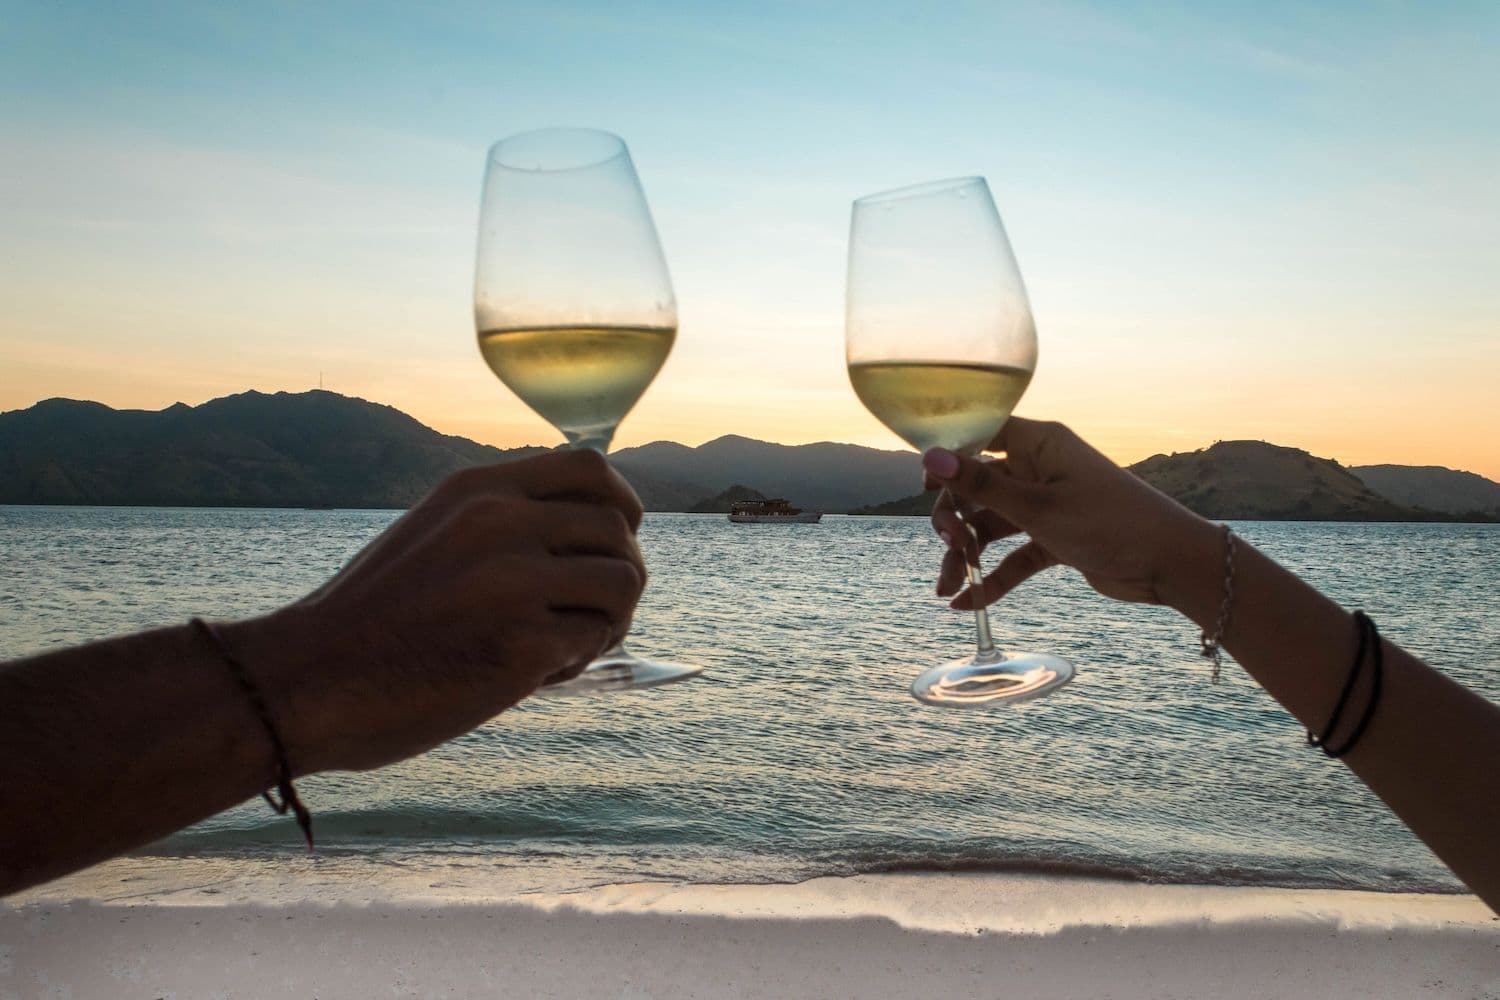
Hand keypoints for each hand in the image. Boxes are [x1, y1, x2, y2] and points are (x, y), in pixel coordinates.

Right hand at [224, 449, 645, 773]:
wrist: (304, 680)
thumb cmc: (369, 619)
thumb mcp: (432, 534)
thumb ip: (498, 520)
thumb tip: (587, 527)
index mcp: (477, 490)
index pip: (590, 468)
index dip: (621, 505)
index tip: (618, 538)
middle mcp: (500, 524)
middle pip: (619, 531)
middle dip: (620, 576)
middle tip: (591, 616)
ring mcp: (512, 582)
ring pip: (622, 583)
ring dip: (609, 621)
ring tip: (565, 646)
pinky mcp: (521, 646)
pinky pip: (595, 640)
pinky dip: (577, 662)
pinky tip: (537, 676)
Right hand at [922, 418, 1221, 611]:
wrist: (1170, 564)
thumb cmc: (1111, 522)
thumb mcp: (1038, 506)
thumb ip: (981, 485)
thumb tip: (930, 457)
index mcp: (1039, 443)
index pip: (979, 435)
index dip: (947, 457)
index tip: (923, 487)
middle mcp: (1040, 468)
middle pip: (977, 487)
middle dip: (955, 519)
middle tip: (950, 547)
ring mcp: (1047, 505)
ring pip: (991, 526)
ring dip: (966, 556)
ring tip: (947, 589)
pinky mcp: (1055, 539)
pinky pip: (1013, 555)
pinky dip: (993, 578)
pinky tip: (967, 604)